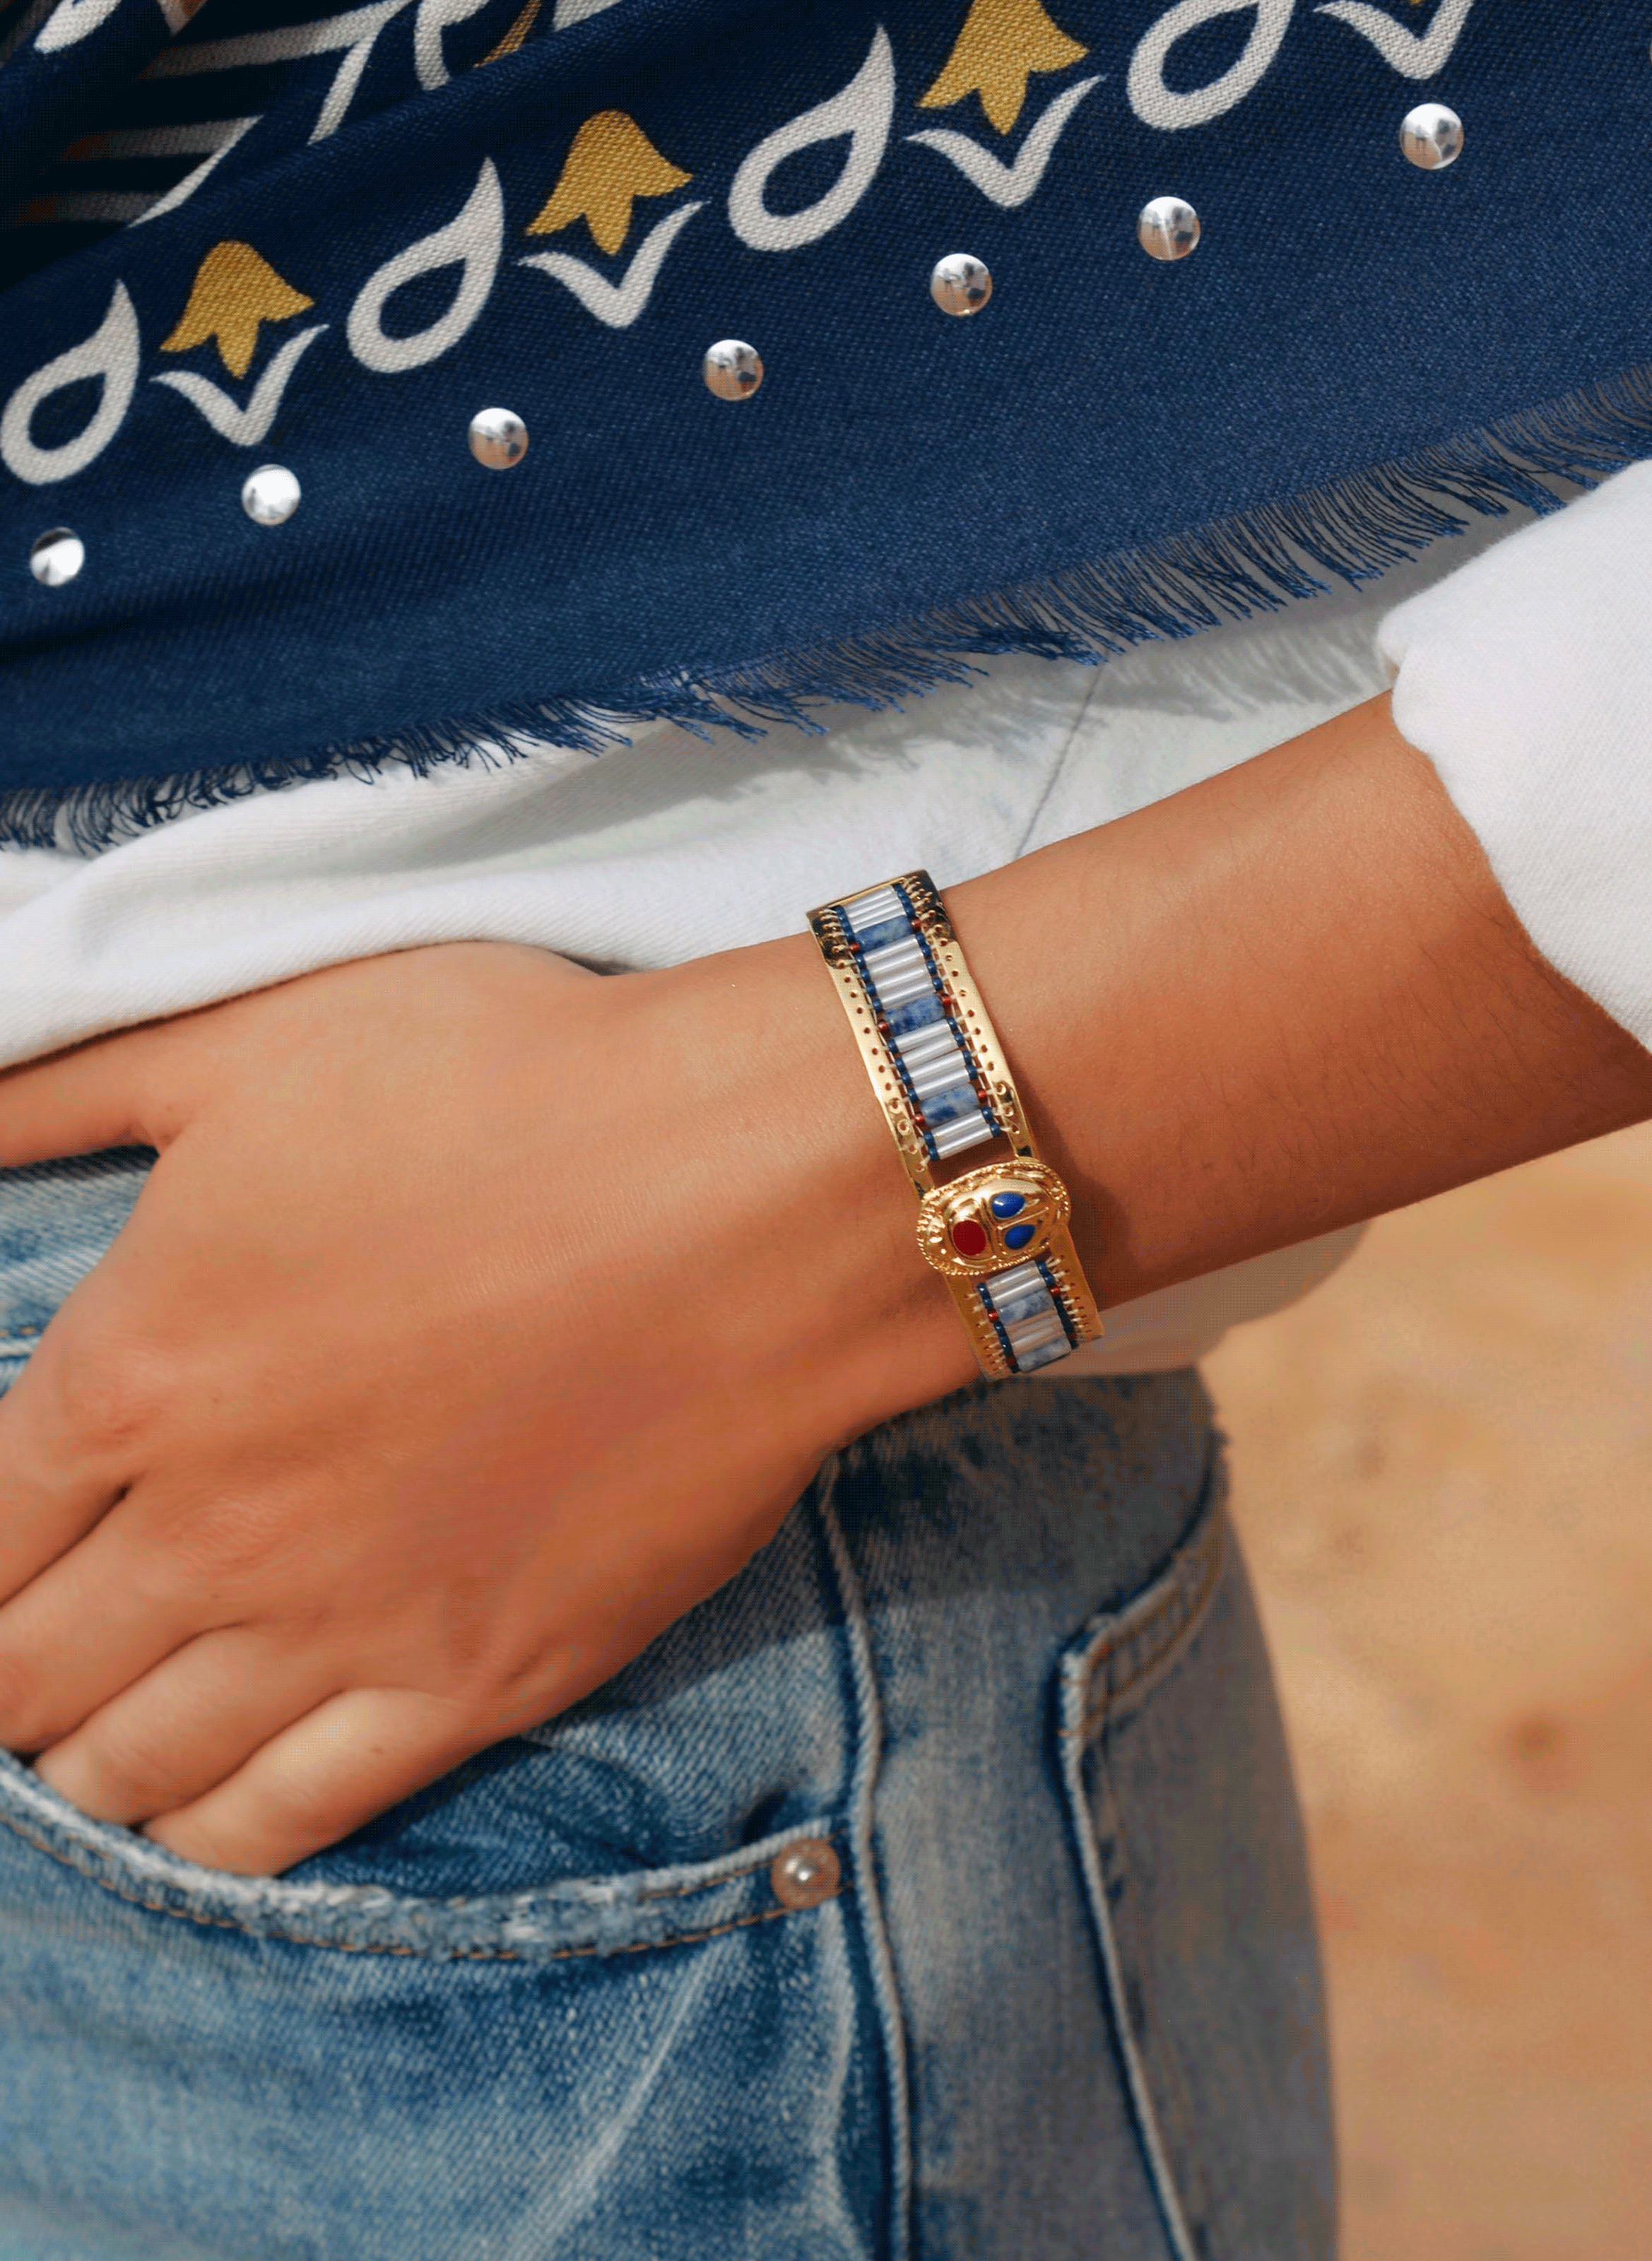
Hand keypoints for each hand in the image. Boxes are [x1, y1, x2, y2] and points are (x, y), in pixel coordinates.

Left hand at [0, 941, 965, 1874]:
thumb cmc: (517, 1086)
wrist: (760, 1190)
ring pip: (133, 1774)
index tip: (2, 1546)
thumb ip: (66, 1082)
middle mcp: (211, 1533)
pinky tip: (214, 1792)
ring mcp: (346, 1630)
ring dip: (90, 1757)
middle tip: (43, 1632)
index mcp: (134, 1371)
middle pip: (21, 1682)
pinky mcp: (476, 1689)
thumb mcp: (260, 1033)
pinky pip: (284, 1827)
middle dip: (7, 1671)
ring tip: (112, 1712)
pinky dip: (214, 1830)